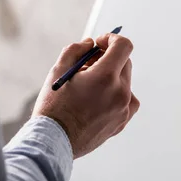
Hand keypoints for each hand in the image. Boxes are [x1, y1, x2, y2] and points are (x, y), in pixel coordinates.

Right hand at [32, 33, 139, 158]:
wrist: (54, 142)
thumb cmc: (54, 106)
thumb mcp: (58, 70)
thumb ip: (76, 50)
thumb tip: (91, 43)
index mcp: (106, 76)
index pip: (123, 46)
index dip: (112, 39)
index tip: (100, 43)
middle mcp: (120, 92)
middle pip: (124, 63)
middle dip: (108, 58)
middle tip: (88, 64)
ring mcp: (124, 108)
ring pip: (125, 81)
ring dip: (111, 78)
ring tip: (88, 87)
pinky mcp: (123, 121)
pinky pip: (127, 100)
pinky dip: (115, 95)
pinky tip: (96, 101)